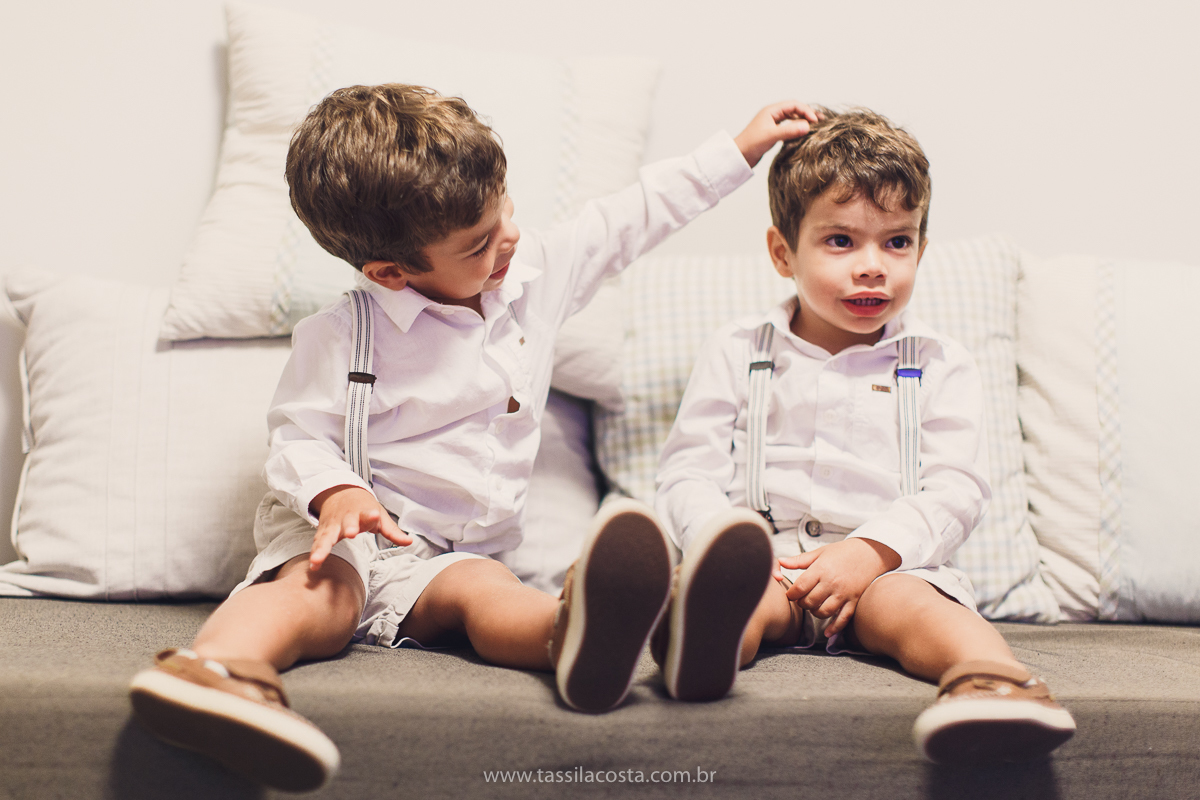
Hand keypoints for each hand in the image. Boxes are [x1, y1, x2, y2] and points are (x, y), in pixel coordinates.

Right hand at [308, 485, 411, 570]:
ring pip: (327, 536)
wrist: (340, 492)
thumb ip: (392, 531)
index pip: (369, 513)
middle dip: (348, 528)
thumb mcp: (378, 515)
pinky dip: (315, 552)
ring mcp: (333, 525)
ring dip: (323, 547)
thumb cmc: (362, 507)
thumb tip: (409, 542)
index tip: (375, 515)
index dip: (372, 515)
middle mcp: (347, 518)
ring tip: (319, 559)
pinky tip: (313, 565)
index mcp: (363, 512)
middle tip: (351, 533)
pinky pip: (317, 543)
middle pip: (347, 523)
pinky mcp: (323, 531)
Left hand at [734, 101, 822, 167]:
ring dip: (804, 122)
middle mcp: (773, 115)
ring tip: (816, 127)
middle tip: (821, 122)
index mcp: (771, 111)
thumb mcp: (771, 137)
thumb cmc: (750, 144)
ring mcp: (773, 124)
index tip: (815, 121)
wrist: (739, 156)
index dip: (806, 111)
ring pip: (792, 119)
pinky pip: (789, 127)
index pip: (794, 105)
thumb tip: (807, 126)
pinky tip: (804, 134)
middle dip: (808, 115)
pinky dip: (798, 129)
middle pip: (795, 110)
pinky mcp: (773, 133)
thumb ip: (789, 131)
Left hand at [777, 537, 899, 636]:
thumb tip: (780, 562)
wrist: (870, 553)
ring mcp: (844, 593)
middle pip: (810, 601)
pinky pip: (843, 619)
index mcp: (821, 569)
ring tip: (813, 607)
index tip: (790, 594)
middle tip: (801, 600)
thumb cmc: (843, 552)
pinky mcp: (853, 601)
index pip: (800, 587)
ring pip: (823, 612)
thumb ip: (799, 560)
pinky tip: (828, 632)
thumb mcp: (820, 552)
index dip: (791, 594)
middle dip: (802, 604)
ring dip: (814, 613)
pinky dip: (834, 628)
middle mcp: (832, 583)